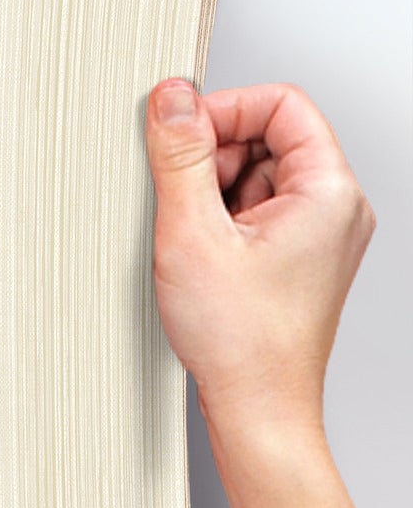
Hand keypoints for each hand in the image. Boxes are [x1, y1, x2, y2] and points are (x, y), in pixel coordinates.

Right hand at [144, 76, 376, 439]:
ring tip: (193, 244)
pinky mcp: (297, 261)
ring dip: (212, 197)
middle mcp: (335, 209)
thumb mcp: (192, 234)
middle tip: (179, 202)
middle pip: (268, 140)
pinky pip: (255, 215)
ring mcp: (319, 237)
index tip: (178, 136)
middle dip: (213, 160)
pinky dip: (220, 226)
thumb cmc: (241, 342)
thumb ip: (180, 157)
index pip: (281, 105)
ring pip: (257, 178)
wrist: (258, 409)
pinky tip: (201, 261)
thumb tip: (171, 98)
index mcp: (329, 191)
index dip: (223, 111)